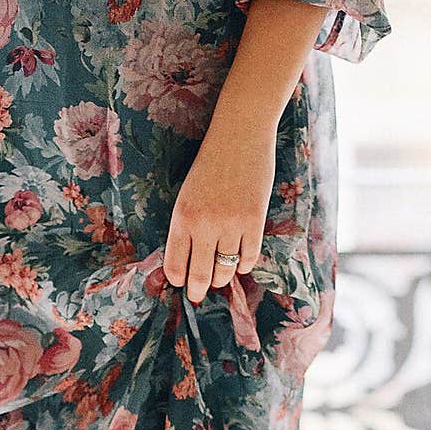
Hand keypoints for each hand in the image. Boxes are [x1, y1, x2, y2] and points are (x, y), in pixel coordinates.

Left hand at [163, 113, 276, 303]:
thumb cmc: (209, 165)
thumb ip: (186, 227)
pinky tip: (240, 261)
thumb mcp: (187, 196)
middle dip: (199, 289)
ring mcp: (231, 225)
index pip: (175, 266)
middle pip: (200, 275)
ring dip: (222, 278)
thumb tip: (188, 262)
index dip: (178, 280)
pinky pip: (248, 258)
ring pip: (225, 270)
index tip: (181, 283)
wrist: (239, 135)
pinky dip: (243, 264)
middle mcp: (205, 225)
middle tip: (199, 293)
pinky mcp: (255, 221)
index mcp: (182, 218)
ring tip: (220, 276)